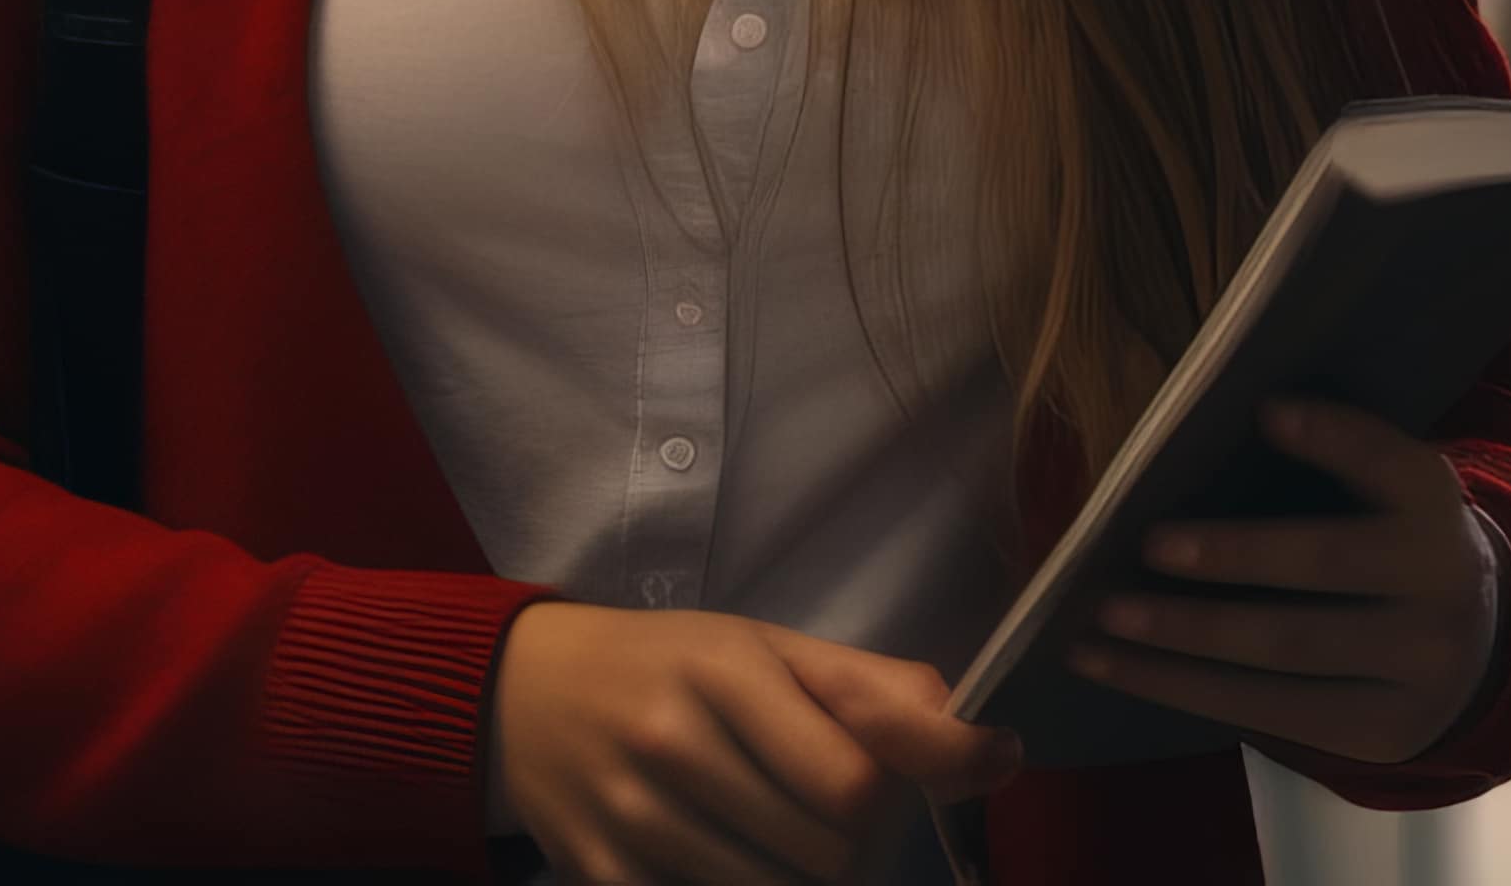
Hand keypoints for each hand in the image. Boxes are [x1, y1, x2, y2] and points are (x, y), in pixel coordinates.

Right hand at [480, 601, 1023, 883]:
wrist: (520, 692)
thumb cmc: (667, 666)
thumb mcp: (764, 648)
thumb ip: (876, 692)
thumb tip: (990, 746)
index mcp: (722, 669)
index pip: (860, 785)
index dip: (895, 796)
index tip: (896, 783)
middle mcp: (672, 742)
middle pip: (831, 856)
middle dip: (850, 845)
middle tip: (820, 809)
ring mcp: (632, 818)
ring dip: (799, 878)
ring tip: (771, 833)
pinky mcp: (603, 877)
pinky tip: (720, 854)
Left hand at [1063, 397, 1502, 767]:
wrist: (1472, 654)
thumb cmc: (1381, 545)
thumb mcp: (1381, 495)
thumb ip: (1323, 463)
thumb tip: (1189, 439)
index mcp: (1435, 508)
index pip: (1392, 464)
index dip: (1335, 438)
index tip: (1266, 412)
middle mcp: (1442, 589)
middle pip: (1328, 564)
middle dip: (1234, 555)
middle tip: (1149, 545)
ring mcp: (1419, 671)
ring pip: (1287, 651)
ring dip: (1183, 635)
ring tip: (1103, 619)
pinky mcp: (1381, 734)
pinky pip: (1270, 713)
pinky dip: (1181, 689)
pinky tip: (1116, 667)